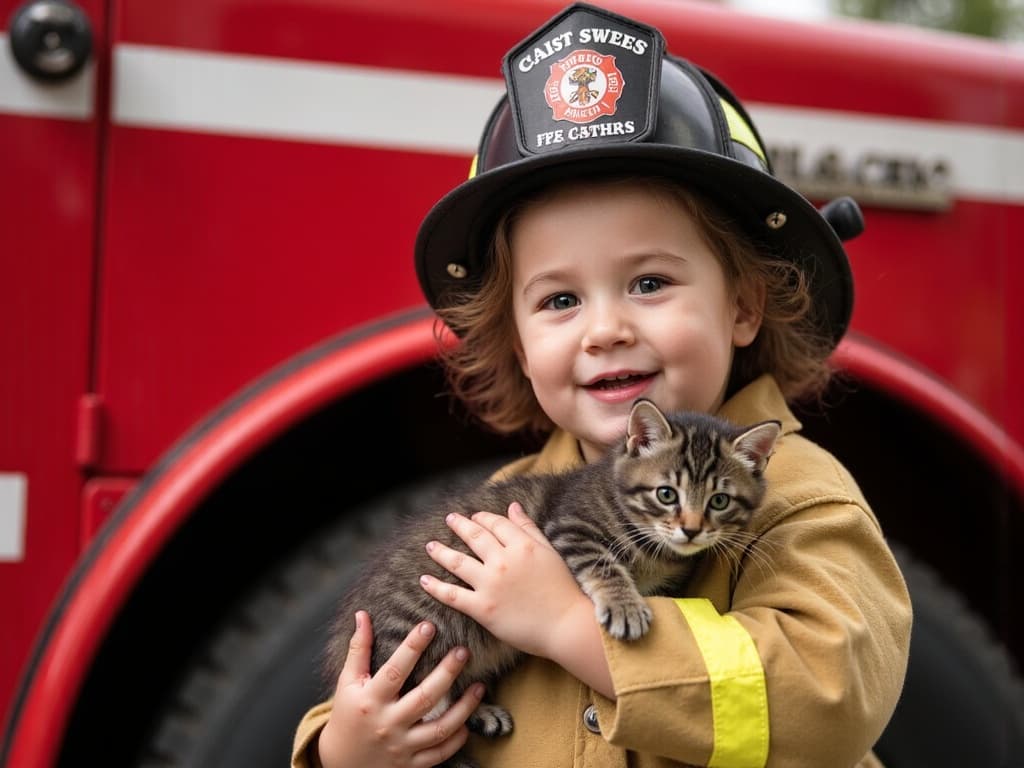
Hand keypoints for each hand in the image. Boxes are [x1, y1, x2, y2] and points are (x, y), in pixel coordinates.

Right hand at [317, 612, 483, 767]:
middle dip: (447, 673)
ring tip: (479, 686)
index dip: (412, 647)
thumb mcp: (347, 682)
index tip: (429, 625)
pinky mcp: (411, 764)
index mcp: (371, 700)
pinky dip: (457, 738)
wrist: (341, 762)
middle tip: (463, 651)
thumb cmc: (347, 714)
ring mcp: (401, 746)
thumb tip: (362, 615)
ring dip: (464, 708)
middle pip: (424, 697)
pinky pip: (439, 753)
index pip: (394, 670)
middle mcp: (388, 723)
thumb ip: (358, 649)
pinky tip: (468, 722)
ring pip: (439, 728)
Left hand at [420, 501, 592, 660]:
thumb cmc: (563, 590)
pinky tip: (424, 580)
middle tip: (449, 519)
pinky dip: (436, 587)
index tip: (475, 517)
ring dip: (441, 552)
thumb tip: (512, 506)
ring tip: (430, 546)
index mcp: (522, 545)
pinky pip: (453, 595)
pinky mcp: (483, 608)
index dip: (483, 518)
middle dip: (459, 525)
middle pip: (474, 536)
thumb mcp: (549, 552)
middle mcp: (503, 560)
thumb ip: (528, 528)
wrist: (566, 625)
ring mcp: (490, 584)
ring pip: (458, 562)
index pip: (496, 523)